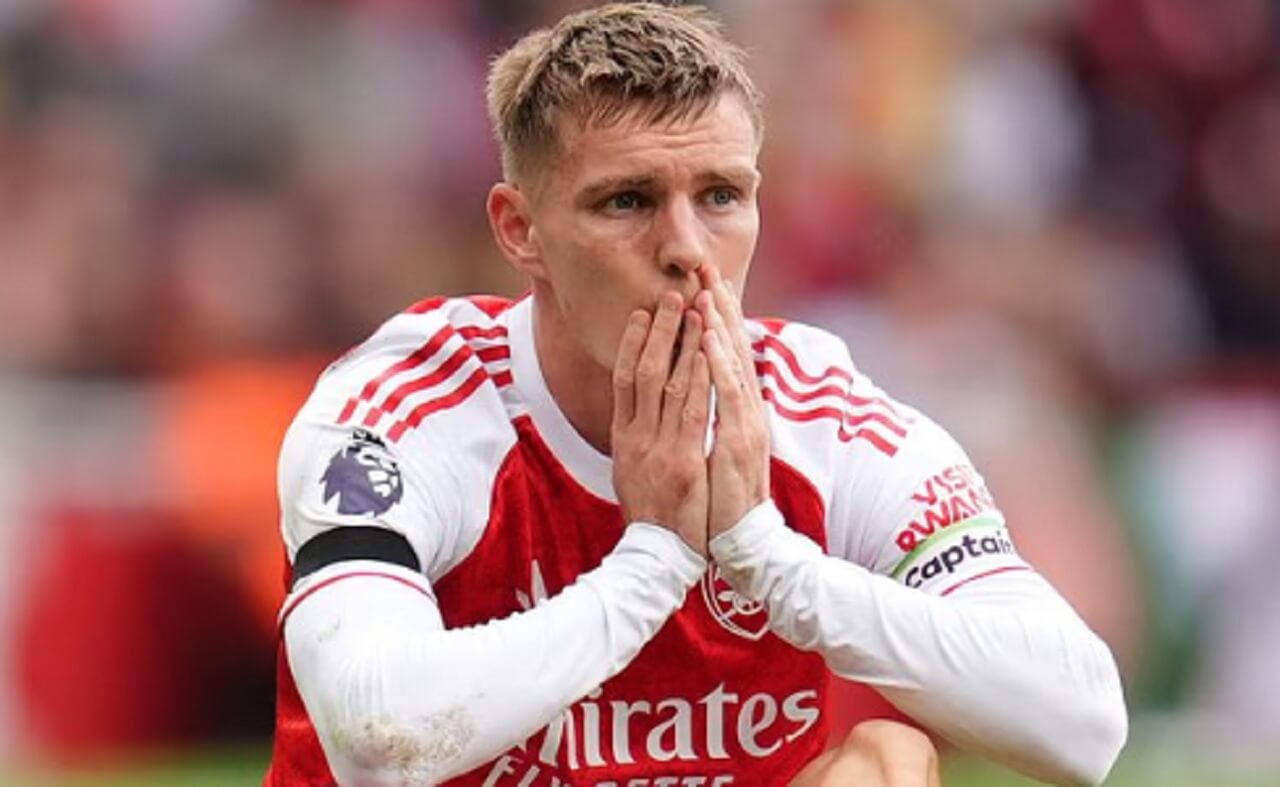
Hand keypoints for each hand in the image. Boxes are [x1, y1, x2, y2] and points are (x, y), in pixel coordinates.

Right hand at [611, 292, 712, 555]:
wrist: (657, 558)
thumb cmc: (652, 518)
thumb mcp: (632, 475)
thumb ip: (636, 443)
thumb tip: (637, 418)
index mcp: (624, 440)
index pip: (624, 381)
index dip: (631, 344)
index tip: (641, 313)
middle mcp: (638, 439)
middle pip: (645, 372)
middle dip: (659, 331)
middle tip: (671, 294)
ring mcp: (660, 449)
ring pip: (670, 384)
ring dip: (684, 342)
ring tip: (694, 307)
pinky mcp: (683, 462)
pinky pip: (692, 411)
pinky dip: (700, 377)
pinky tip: (708, 351)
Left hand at [696, 266, 770, 538]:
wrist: (746, 543)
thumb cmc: (728, 500)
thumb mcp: (723, 452)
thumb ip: (719, 420)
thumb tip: (707, 391)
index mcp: (741, 412)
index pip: (730, 354)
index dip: (721, 317)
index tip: (708, 282)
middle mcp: (747, 412)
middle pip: (734, 349)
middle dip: (720, 306)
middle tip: (707, 267)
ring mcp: (744, 425)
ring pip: (732, 363)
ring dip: (720, 324)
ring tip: (708, 288)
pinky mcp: (738, 443)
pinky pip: (726, 396)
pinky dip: (719, 364)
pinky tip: (710, 336)